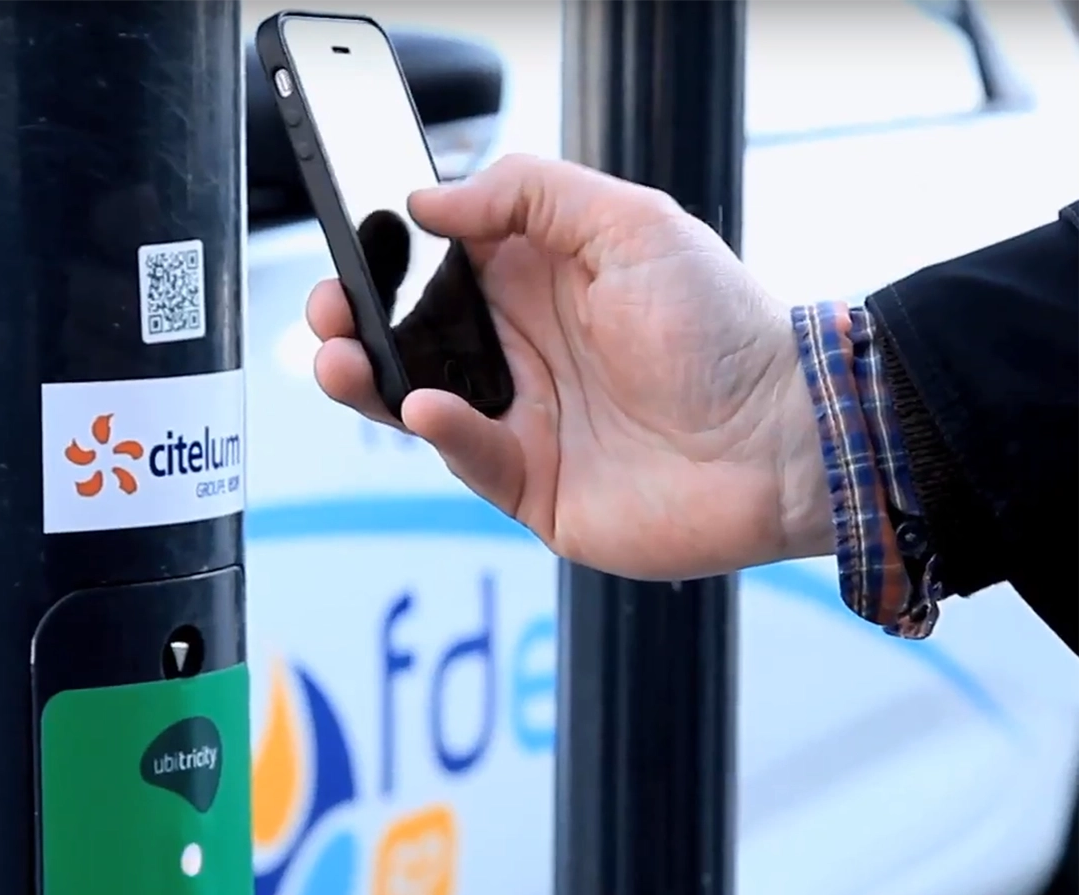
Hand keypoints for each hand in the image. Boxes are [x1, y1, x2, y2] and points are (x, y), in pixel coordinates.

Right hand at [308, 154, 832, 579]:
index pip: (440, 266)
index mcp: (539, 283)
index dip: (390, 258)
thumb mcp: (630, 222)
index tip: (354, 247)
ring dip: (371, 379)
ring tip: (342, 360)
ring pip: (418, 398)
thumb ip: (529, 193)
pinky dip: (442, 430)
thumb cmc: (723, 328)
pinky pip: (467, 455)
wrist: (783, 439)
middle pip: (413, 336)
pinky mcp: (530, 483)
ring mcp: (524, 419)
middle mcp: (523, 351)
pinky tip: (428, 407)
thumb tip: (433, 200)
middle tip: (330, 312)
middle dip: (356, 322)